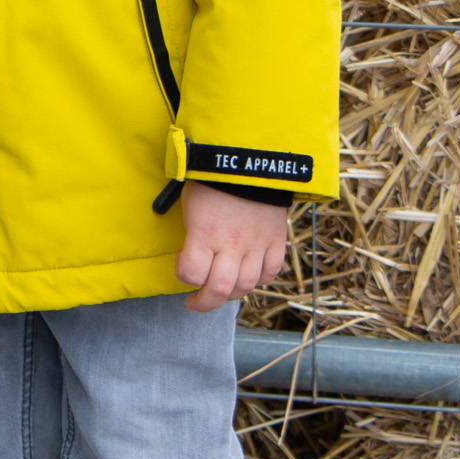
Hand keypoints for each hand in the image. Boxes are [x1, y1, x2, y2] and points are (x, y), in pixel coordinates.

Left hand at [175, 183, 288, 311]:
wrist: (250, 157)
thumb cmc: (213, 177)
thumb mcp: (190, 201)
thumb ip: (191, 231)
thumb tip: (189, 253)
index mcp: (204, 233)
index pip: (191, 274)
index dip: (182, 273)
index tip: (183, 260)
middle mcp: (231, 244)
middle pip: (219, 290)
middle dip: (204, 301)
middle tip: (196, 300)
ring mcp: (257, 244)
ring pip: (246, 286)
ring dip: (231, 292)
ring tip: (222, 286)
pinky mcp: (276, 240)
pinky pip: (270, 272)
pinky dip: (259, 278)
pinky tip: (248, 273)